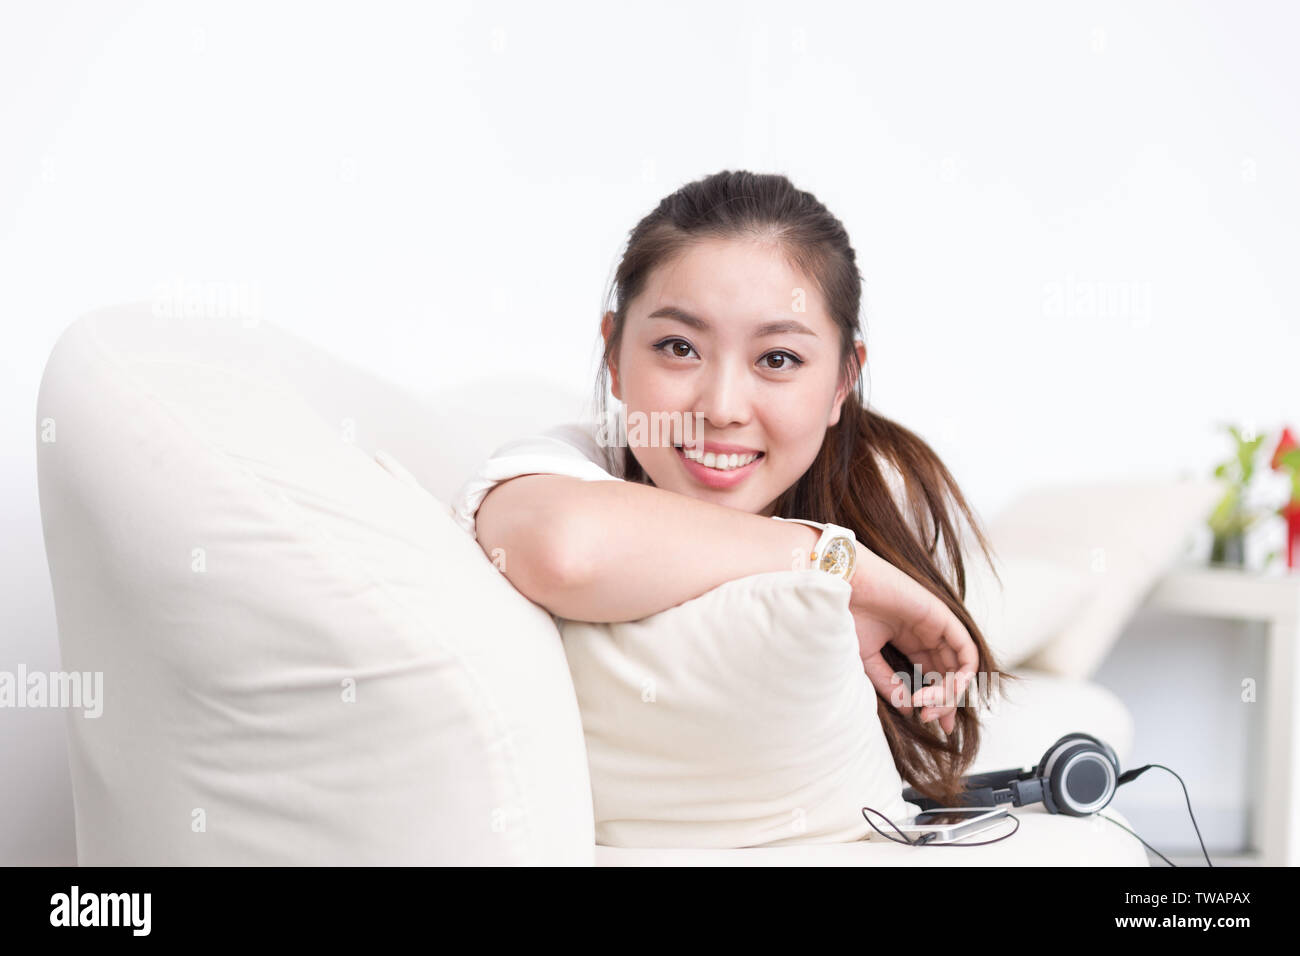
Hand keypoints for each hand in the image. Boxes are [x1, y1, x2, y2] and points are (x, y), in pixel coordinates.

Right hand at [848, 541, 977, 734]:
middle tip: (930, 720)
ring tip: (929, 707)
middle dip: (945, 703)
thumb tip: (911, 709)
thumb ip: (891, 685)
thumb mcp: (867, 661)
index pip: (933, 676)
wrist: (840, 588)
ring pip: (958, 666)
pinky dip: (964, 673)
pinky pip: (966, 649)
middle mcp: (925, 634)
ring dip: (950, 693)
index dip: (937, 702)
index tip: (929, 723)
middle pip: (948, 674)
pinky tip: (948, 689)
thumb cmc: (847, 616)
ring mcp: (935, 625)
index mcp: (907, 640)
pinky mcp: (941, 616)